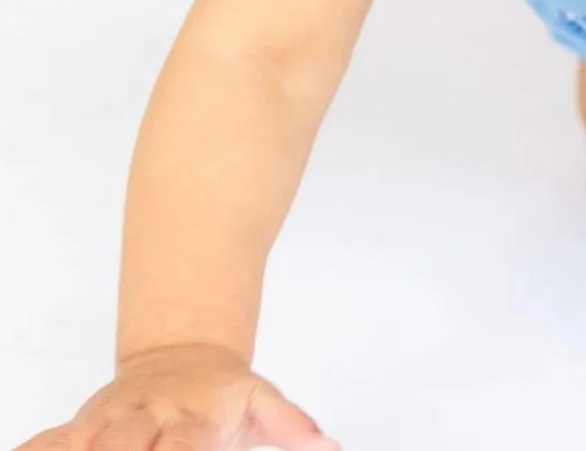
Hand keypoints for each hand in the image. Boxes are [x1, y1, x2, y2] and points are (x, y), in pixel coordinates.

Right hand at [14, 343, 336, 450]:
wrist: (183, 352)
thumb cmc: (224, 393)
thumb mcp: (264, 404)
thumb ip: (293, 428)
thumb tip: (333, 446)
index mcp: (193, 418)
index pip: (183, 447)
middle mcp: (145, 419)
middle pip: (122, 447)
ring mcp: (107, 423)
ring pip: (79, 444)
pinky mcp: (78, 428)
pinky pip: (45, 443)